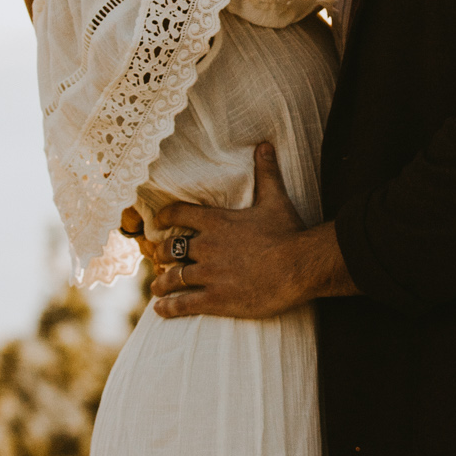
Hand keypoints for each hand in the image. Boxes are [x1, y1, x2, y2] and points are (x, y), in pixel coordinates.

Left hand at [139, 144, 355, 319]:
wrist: (299, 266)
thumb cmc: (288, 233)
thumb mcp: (275, 199)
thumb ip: (266, 172)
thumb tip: (265, 145)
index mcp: (216, 222)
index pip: (179, 215)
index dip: (165, 217)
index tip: (157, 222)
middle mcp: (206, 247)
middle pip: (171, 250)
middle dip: (161, 255)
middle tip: (156, 260)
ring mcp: (209, 274)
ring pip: (174, 278)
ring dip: (162, 283)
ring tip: (156, 288)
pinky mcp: (216, 299)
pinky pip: (184, 304)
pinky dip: (169, 307)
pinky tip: (161, 310)